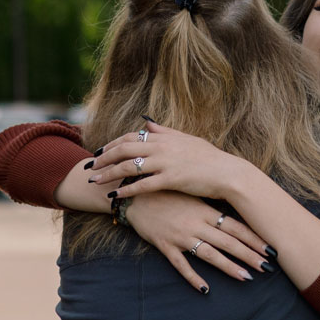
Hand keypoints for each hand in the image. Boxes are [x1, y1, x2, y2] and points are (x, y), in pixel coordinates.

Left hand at [89, 121, 246, 199]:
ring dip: (108, 173)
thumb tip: (148, 124)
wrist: (228, 174)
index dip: (112, 144)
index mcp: (165, 137)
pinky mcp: (171, 179)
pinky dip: (127, 189)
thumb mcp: (188, 140)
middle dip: (104, 158)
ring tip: (95, 180)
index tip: (100, 152)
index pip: (131, 137)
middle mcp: (162, 147)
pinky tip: (115, 195)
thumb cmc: (211, 159)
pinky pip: (142, 185)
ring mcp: (166, 163)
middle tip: (90, 166)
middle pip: (124, 149)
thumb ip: (166, 132)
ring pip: (129, 166)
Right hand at [125, 190, 274, 292]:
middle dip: (250, 255)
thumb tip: (235, 215)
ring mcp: (181, 236)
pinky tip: (205, 288)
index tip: (271, 248)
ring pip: (210, 254)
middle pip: (228, 243)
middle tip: (268, 267)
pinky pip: (181, 265)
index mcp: (206, 211)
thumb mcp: (192, 195)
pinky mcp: (165, 246)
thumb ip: (212, 207)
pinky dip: (193, 277)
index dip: (255, 239)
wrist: (135, 195)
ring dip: (229, 267)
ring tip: (247, 277)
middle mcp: (197, 224)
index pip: (236, 227)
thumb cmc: (167, 193)